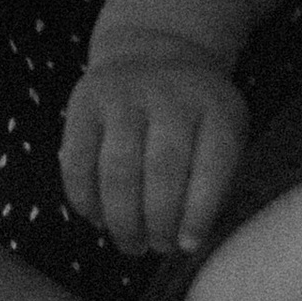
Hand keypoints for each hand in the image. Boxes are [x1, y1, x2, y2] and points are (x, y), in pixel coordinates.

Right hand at [59, 46, 246, 255]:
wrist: (154, 52)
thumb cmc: (195, 114)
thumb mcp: (223, 131)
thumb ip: (215, 179)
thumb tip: (188, 242)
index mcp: (217, 108)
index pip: (212, 165)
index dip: (199, 212)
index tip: (188, 245)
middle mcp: (171, 97)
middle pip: (162, 171)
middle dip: (157, 222)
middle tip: (155, 248)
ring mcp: (125, 96)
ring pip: (118, 170)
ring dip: (121, 219)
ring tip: (130, 243)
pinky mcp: (85, 102)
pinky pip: (78, 161)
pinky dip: (84, 199)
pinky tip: (97, 219)